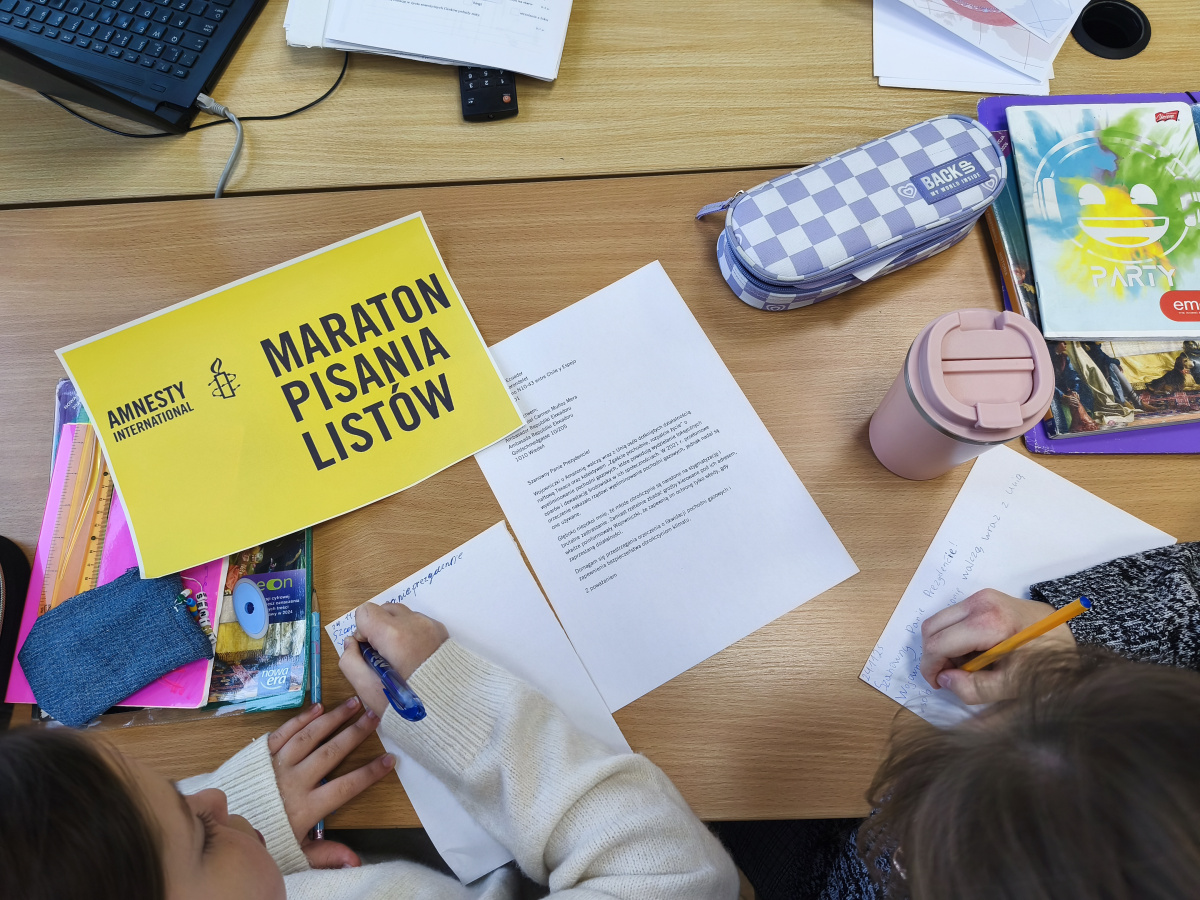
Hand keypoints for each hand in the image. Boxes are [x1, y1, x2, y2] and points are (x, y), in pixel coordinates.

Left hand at [267, 698, 396, 867]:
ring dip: (333, 718)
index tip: (390, 759)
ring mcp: (277, 764)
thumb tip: (356, 862)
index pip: (345, 787)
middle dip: (355, 733)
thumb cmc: (265, 837)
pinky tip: (318, 707)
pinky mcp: (260, 754)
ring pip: (309, 736)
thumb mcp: (295, 852)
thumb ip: (325, 855)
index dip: (369, 773)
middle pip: (331, 753)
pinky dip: (301, 718)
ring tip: (353, 703)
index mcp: (305, 807)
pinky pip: (283, 732)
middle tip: (375, 716)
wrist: (222, 829)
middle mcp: (294, 781)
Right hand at [338, 603, 448, 718]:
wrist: (451, 711)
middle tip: (383, 657)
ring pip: (402, 615)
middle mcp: (415, 623)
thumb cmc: (407, 706)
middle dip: (377, 628)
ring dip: (395, 630)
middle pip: (384, 609)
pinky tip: (415, 658)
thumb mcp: (369, 691)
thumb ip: (350, 663)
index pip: (365, 612)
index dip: (362, 633)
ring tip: (400, 659)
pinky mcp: (442, 631)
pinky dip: (411, 634)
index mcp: (395, 635)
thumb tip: (350, 643)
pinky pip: (418, 623)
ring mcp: (431, 625)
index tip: (369, 653)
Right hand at [920, 589, 1075, 704]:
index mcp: (989, 622)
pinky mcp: (985, 597)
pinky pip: (954, 617)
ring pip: (940, 621)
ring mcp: (982, 596)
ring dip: (944, 646)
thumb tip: (944, 680)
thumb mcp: (1013, 686)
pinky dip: (954, 637)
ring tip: (968, 666)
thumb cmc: (1047, 663)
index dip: (930, 668)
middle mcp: (981, 602)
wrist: (1071, 637)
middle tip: (952, 677)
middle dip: (935, 656)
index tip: (938, 684)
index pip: (938, 643)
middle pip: (932, 627)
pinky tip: (976, 652)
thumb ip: (974, 689)